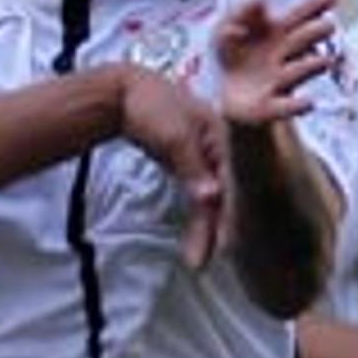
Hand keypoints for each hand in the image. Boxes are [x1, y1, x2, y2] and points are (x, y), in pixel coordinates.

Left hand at [116, 65, 230, 268]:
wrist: (124, 95)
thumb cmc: (154, 107)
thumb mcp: (175, 137)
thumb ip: (194, 169)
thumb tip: (211, 198)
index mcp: (224, 137)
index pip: (232, 182)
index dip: (229, 214)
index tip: (224, 243)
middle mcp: (220, 151)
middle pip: (222, 196)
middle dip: (213, 230)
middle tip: (202, 261)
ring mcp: (205, 160)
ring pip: (209, 202)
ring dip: (203, 231)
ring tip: (196, 263)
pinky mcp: (190, 168)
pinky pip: (198, 199)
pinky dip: (196, 220)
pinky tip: (196, 243)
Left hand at [213, 0, 339, 129]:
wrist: (226, 97)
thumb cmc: (235, 57)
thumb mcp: (227, 32)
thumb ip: (239, 14)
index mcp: (276, 33)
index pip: (297, 16)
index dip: (314, 5)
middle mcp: (284, 55)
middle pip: (301, 41)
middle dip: (314, 33)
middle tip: (328, 26)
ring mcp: (279, 81)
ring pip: (298, 72)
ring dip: (311, 66)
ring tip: (324, 62)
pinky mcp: (270, 107)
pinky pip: (285, 107)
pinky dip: (297, 106)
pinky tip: (308, 103)